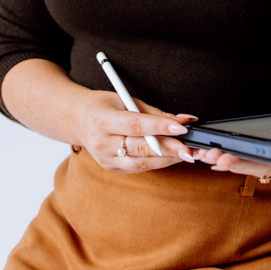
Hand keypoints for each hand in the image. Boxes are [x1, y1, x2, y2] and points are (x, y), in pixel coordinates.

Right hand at [74, 90, 197, 172]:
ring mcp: (106, 160)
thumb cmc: (103, 107)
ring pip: (143, 162)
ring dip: (169, 159)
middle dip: (170, 148)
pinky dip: (159, 162)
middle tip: (192, 147)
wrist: (78, 121)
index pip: (135, 125)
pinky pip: (141, 167)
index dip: (160, 126)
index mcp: (102, 121)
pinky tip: (173, 157)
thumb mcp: (125, 100)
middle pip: (141, 148)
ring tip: (189, 154)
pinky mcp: (113, 169)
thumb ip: (154, 112)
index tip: (182, 127)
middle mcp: (102, 144)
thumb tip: (183, 120)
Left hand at [192, 147, 270, 185]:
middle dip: (231, 162)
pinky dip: (235, 156)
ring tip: (203, 156)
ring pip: (252, 163)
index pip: (270, 165)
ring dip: (229, 160)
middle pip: (255, 165)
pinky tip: (215, 154)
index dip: (248, 163)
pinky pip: (255, 159)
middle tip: (206, 157)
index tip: (227, 159)